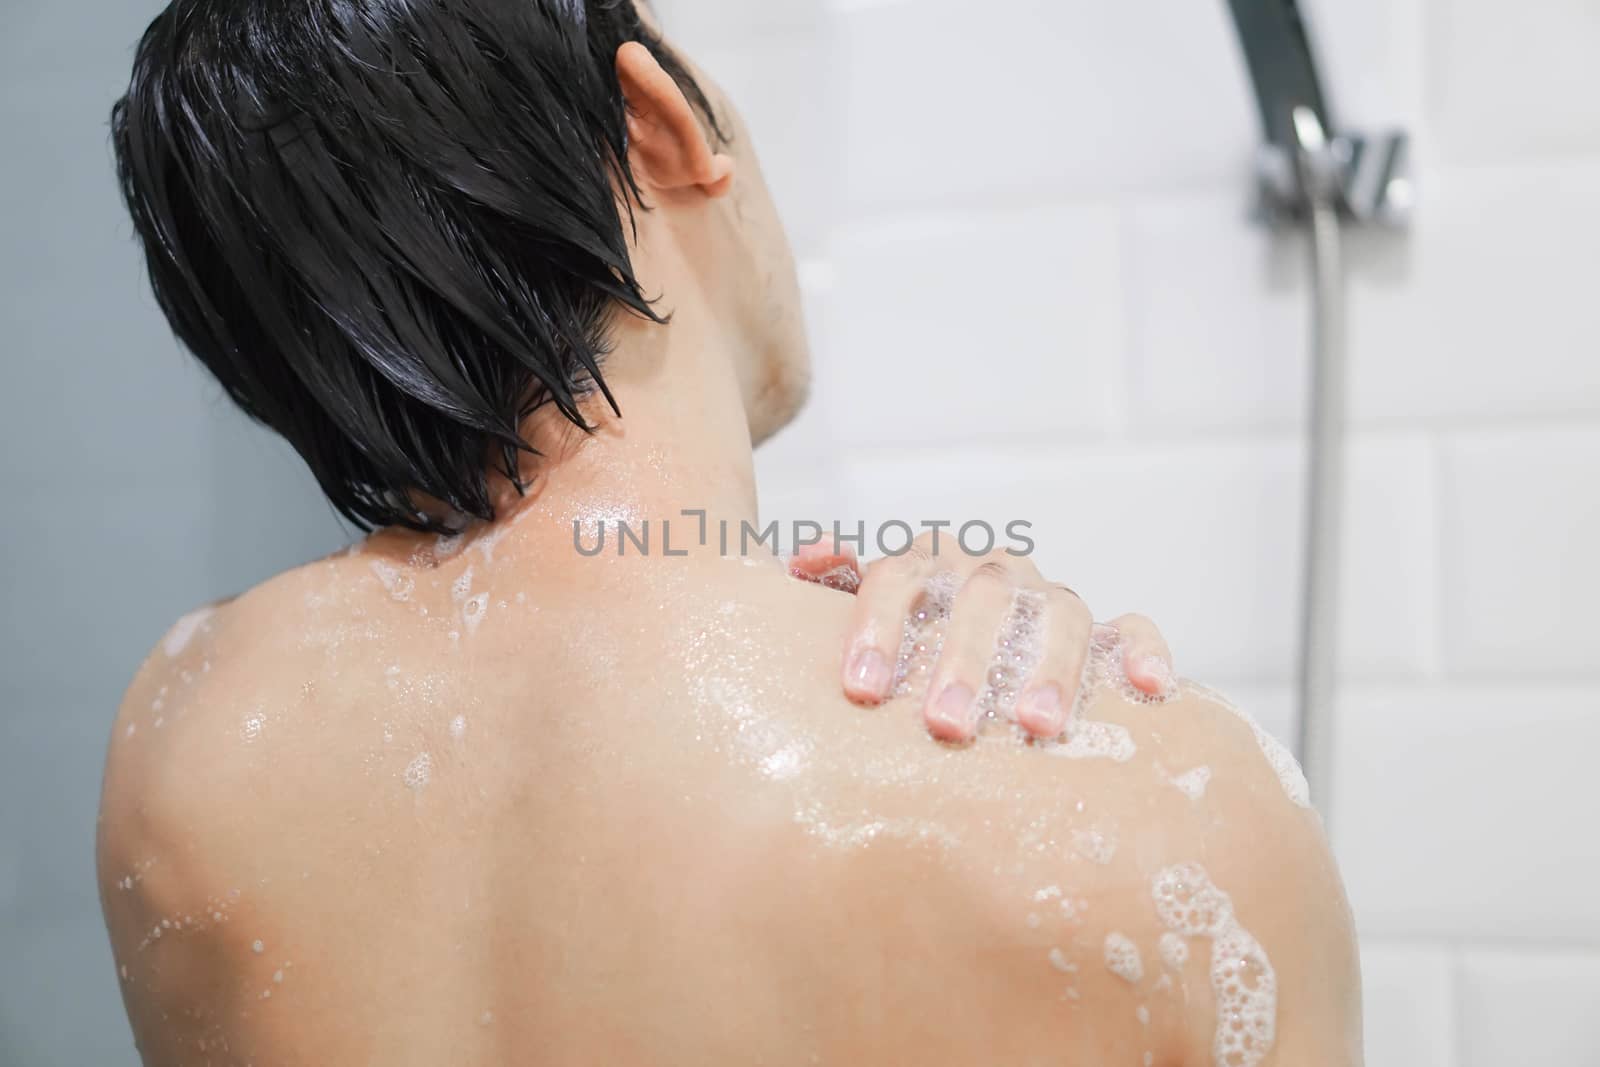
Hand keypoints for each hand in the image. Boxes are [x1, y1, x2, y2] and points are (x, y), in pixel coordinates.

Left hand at [788, 536, 1175, 742]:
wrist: (963, 641)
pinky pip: (1134, 628)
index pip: (900, 576)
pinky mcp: (1104, 630)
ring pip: (1059, 613)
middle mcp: (992, 571)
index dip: (879, 627)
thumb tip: (811, 556)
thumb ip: (835, 585)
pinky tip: (1150, 689)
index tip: (862, 690)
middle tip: (945, 725)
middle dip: (963, 662)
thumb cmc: (897, 643)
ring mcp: (1048, 597)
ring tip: (1035, 725)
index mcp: (928, 561)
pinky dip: (1143, 651)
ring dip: (1050, 666)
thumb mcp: (858, 611)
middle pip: (981, 599)